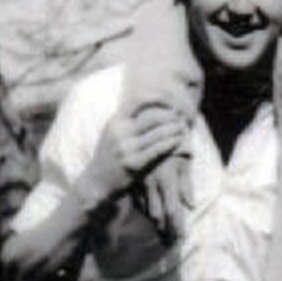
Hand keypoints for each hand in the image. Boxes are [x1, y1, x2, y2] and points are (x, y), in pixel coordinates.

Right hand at [77, 96, 192, 212]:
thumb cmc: (109, 156)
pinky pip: (159, 149)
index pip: (138, 101)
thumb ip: (126, 120)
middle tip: (182, 116)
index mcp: (115, 121)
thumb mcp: (112, 133)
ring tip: (184, 127)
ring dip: (175, 129)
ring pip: (158, 133)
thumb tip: (148, 105)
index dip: (157, 98)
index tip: (171, 101)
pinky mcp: (134, 163)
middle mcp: (120, 132)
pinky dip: (172, 143)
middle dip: (171, 115)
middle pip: (152, 117)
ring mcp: (126, 148)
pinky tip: (180, 140)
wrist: (97, 181)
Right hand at [134, 146, 193, 243]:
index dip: (176, 226)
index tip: (181, 238)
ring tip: (161, 231)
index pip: (172, 211)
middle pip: (157, 214)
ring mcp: (141, 181)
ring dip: (154, 219)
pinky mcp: (135, 177)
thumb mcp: (184, 162)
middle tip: (169, 240)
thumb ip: (186, 184)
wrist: (157, 126)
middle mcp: (152, 184)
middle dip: (164, 228)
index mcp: (167, 180)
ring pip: (145, 207)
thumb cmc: (177, 143)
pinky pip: (137, 197)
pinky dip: (144, 206)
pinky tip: (148, 212)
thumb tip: (191, 205)